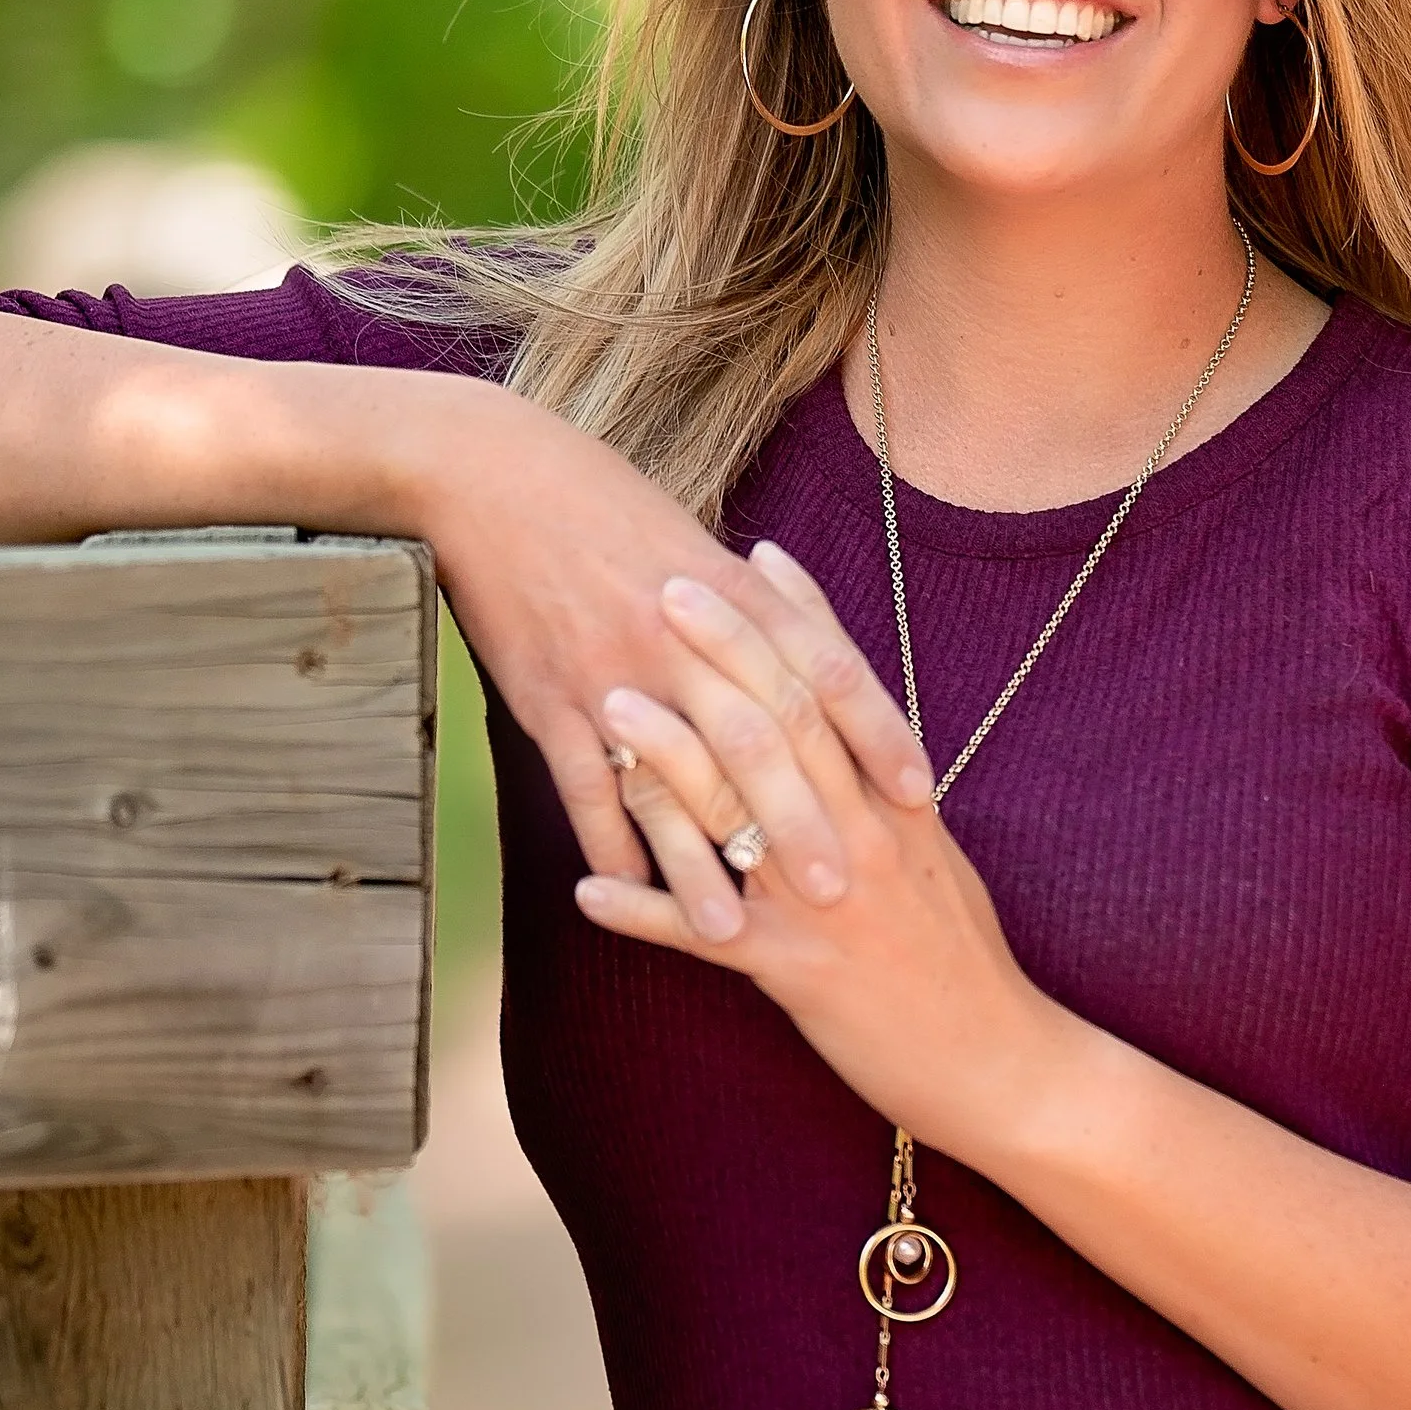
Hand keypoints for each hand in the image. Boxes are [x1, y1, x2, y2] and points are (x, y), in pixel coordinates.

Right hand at [412, 385, 931, 891]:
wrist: (492, 478)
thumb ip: (753, 600)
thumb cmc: (599, 505)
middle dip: (803, 824)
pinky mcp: (548, 697)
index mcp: (731, 593)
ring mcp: (614, 671)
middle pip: (760, 744)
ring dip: (702, 864)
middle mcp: (682, 638)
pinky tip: (624, 891)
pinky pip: (584, 784)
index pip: (826, 672)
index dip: (876, 734)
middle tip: (843, 894)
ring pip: (672, 783)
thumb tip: (808, 640)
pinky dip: (607, 842)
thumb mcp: (692, 542)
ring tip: (733, 930)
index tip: (918, 795)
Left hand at [572, 543, 1061, 1154]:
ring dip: (667, 757)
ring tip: (607, 705)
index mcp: (898, 804)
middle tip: (663, 588)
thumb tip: (854, 740)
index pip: (843, 689)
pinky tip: (585, 891)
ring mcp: (827, 901)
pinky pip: (706, 936)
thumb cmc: (960, 963)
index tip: (751, 554)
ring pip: (740, 811)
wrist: (1001, 1064)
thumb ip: (890, 799)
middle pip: (782, 722)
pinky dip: (645, 912)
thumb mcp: (933, 862)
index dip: (796, 619)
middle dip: (720, 652)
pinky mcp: (799, 970)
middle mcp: (863, 836)